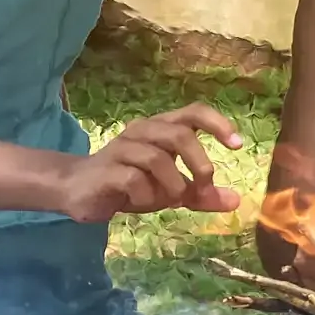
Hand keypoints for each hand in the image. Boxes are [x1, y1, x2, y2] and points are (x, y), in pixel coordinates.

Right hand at [57, 105, 247, 221]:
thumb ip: (200, 194)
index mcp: (161, 128)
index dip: (218, 124)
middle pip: (180, 134)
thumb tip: (235, 201)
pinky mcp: (106, 170)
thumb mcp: (170, 190)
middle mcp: (142, 131)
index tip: (237, 144)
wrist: (77, 190)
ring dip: (172, 185)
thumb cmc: (129, 185)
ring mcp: (122, 148)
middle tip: (204, 189)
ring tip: (169, 200)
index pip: (194, 112)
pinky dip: (146, 196)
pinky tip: (140, 202)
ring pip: (158, 158)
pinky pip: (134, 180)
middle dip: (199, 163)